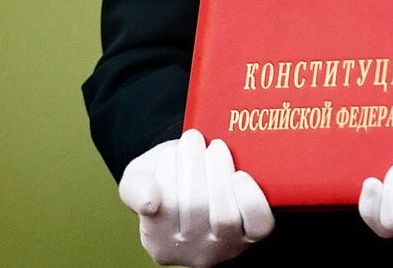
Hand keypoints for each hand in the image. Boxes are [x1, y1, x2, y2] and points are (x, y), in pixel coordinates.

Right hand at [118, 129, 273, 266]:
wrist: (199, 176)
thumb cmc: (168, 179)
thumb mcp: (140, 180)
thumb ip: (135, 189)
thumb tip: (150, 201)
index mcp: (161, 244)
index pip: (164, 212)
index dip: (169, 178)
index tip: (172, 151)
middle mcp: (195, 253)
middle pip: (195, 210)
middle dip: (194, 167)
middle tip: (194, 139)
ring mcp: (227, 246)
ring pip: (225, 216)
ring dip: (219, 174)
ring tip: (215, 148)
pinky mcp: (252, 236)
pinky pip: (257, 225)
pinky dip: (250, 199)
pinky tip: (241, 176)